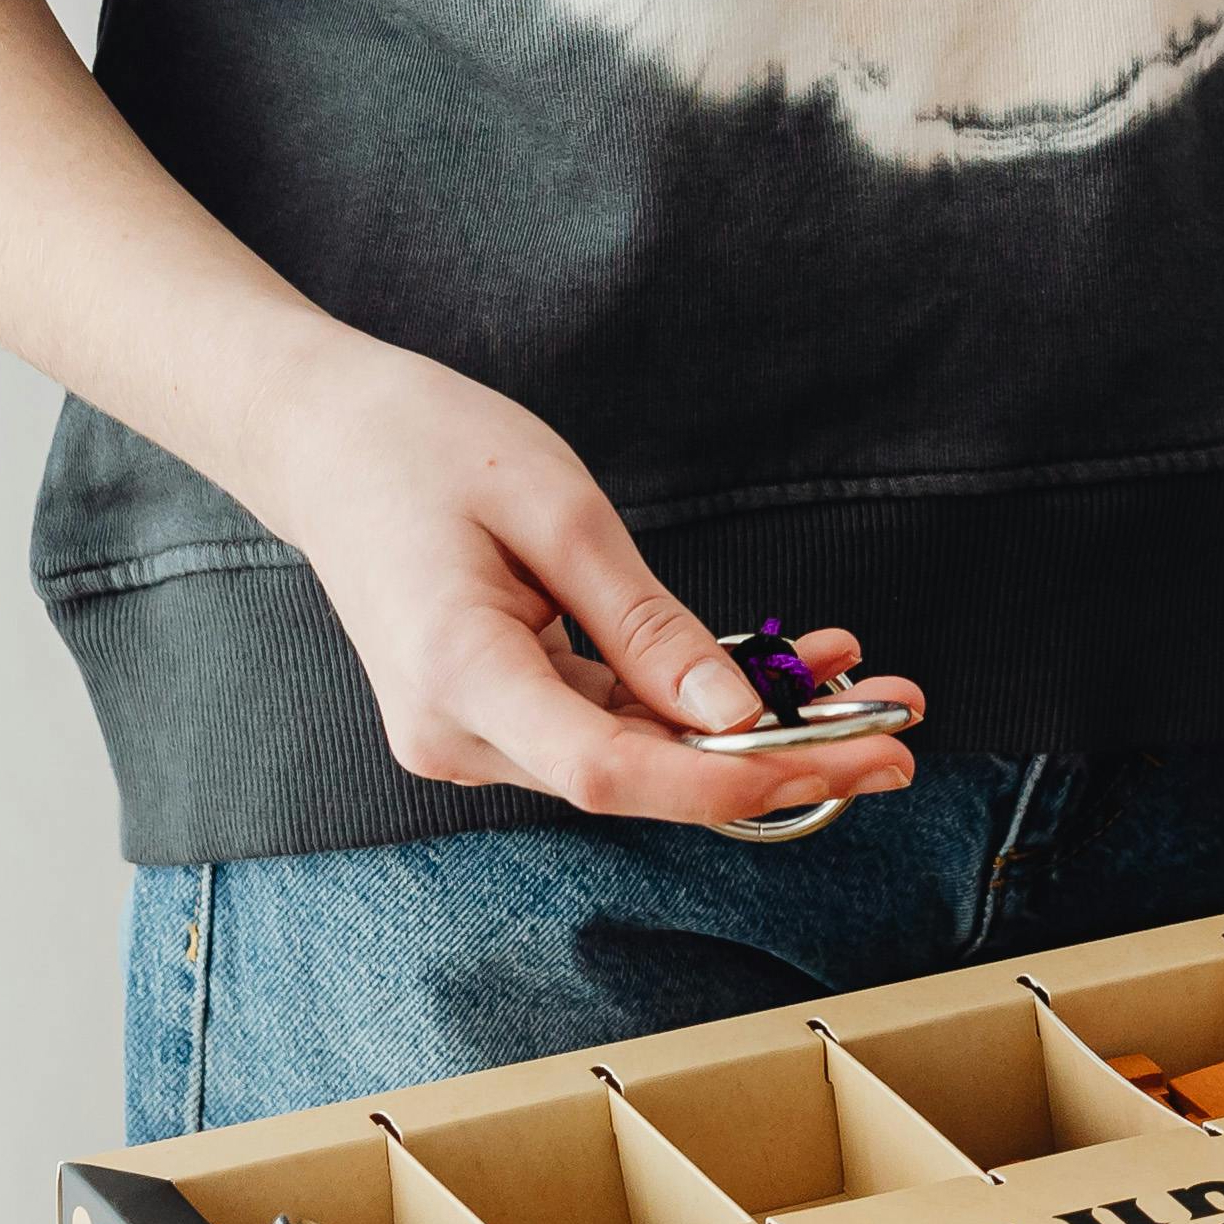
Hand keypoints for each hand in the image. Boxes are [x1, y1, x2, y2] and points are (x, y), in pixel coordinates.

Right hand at [248, 336, 923, 831]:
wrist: (325, 441)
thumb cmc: (425, 450)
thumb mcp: (558, 512)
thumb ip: (647, 626)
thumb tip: (737, 717)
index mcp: (456, 678)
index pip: (610, 771)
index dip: (729, 781)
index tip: (838, 760)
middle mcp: (456, 733)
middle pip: (637, 778)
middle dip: (777, 761)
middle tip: (899, 739)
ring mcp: (471, 734)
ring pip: (635, 757)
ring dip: (750, 731)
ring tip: (870, 687)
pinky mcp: (494, 717)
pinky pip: (609, 725)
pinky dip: (696, 705)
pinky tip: (787, 672)